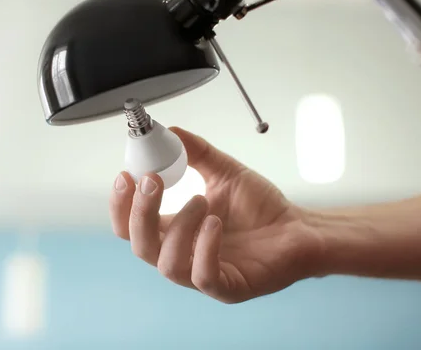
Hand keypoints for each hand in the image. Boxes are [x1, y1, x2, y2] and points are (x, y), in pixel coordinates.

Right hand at [109, 127, 325, 303]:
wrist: (298, 228)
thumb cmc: (260, 207)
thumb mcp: (224, 172)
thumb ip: (196, 152)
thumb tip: (169, 130)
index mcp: (174, 230)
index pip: (130, 226)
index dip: (122, 204)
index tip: (127, 174)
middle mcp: (182, 255)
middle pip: (140, 246)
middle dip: (140, 212)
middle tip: (152, 180)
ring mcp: (202, 275)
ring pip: (167, 264)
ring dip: (178, 228)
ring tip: (200, 200)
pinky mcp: (227, 289)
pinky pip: (203, 277)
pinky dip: (204, 248)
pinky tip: (215, 223)